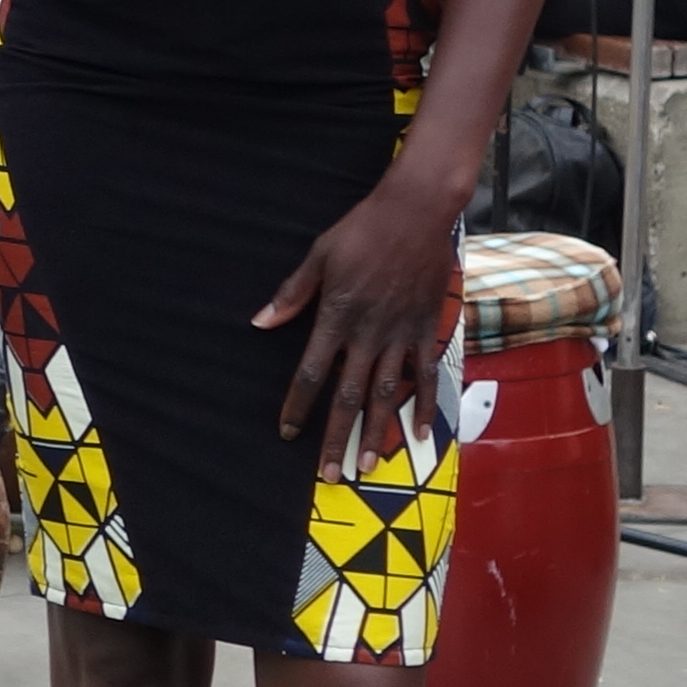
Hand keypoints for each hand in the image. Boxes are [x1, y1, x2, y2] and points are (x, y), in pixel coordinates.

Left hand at [255, 170, 457, 478]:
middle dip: (336, 437)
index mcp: (336, 315)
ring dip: (375, 432)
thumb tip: (261, 323)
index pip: (311, 372)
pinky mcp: (425, 328)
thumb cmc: (363, 229)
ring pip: (386, 393)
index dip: (298, 405)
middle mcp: (368, 332)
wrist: (417, 211)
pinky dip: (423, 405)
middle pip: (348, 395)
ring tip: (367, 465)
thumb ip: (293, 294)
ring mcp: (400, 333)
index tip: (288, 433)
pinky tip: (419, 434)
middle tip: (330, 475)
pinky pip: (425, 374)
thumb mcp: (319, 255)